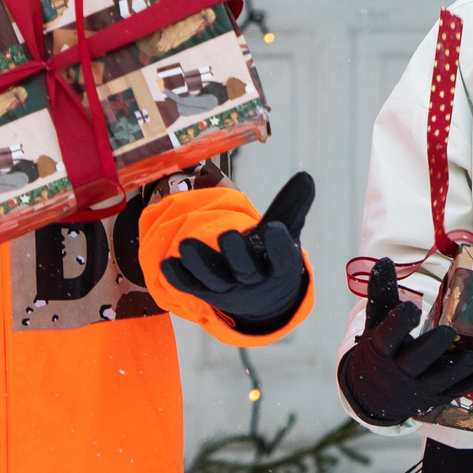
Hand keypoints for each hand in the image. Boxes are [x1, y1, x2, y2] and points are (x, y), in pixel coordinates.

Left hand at [159, 172, 314, 331]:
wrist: (259, 297)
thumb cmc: (271, 254)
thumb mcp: (287, 230)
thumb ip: (293, 204)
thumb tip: (306, 176)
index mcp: (278, 267)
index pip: (281, 259)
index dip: (278, 246)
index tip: (273, 228)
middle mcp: (253, 280)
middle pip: (244, 270)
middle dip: (235, 254)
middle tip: (226, 234)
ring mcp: (227, 288)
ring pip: (212, 279)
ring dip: (198, 263)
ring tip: (185, 244)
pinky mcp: (204, 291)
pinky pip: (189, 287)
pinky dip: (178, 277)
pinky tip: (166, 262)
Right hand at [337, 258, 472, 426]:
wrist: (372, 394)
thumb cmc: (379, 350)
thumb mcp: (376, 323)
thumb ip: (382, 294)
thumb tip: (386, 261)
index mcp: (381, 349)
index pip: (388, 336)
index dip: (399, 323)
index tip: (411, 308)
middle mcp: (398, 370)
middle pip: (416, 360)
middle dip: (433, 347)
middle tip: (450, 331)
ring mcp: (416, 387)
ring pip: (439, 380)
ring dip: (459, 368)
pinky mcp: (432, 398)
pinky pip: (452, 393)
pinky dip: (468, 384)